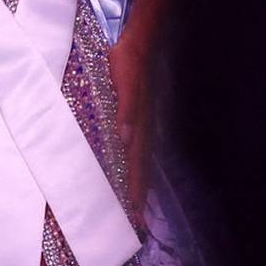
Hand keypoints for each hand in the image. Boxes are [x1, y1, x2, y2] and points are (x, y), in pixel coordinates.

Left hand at [109, 31, 153, 214]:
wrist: (138, 44)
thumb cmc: (128, 63)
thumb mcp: (124, 84)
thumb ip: (125, 111)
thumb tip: (125, 139)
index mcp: (138, 125)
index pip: (137, 163)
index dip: (136, 188)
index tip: (135, 212)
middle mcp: (141, 128)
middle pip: (140, 167)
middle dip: (139, 193)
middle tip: (137, 220)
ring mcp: (140, 123)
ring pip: (139, 159)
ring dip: (138, 181)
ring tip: (137, 205)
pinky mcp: (136, 116)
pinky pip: (137, 146)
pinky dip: (135, 163)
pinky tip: (130, 169)